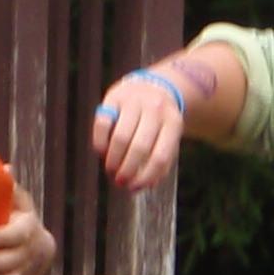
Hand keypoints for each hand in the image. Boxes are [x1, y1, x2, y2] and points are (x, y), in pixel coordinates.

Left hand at [0, 193, 55, 274]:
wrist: (32, 246)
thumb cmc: (14, 217)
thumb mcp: (15, 200)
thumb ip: (9, 189)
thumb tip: (5, 170)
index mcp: (27, 227)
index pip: (21, 232)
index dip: (7, 236)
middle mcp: (27, 251)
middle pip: (17, 259)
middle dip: (0, 262)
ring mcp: (22, 272)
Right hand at [92, 67, 185, 192]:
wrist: (151, 86)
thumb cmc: (159, 123)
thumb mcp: (168, 137)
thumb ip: (160, 161)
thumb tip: (146, 185)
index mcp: (173, 122)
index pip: (161, 156)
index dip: (146, 177)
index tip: (134, 188)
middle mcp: (155, 109)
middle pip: (139, 147)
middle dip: (127, 170)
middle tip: (119, 182)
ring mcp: (134, 101)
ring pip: (120, 137)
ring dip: (113, 160)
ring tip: (111, 170)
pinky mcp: (113, 97)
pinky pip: (102, 124)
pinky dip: (100, 143)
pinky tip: (102, 153)